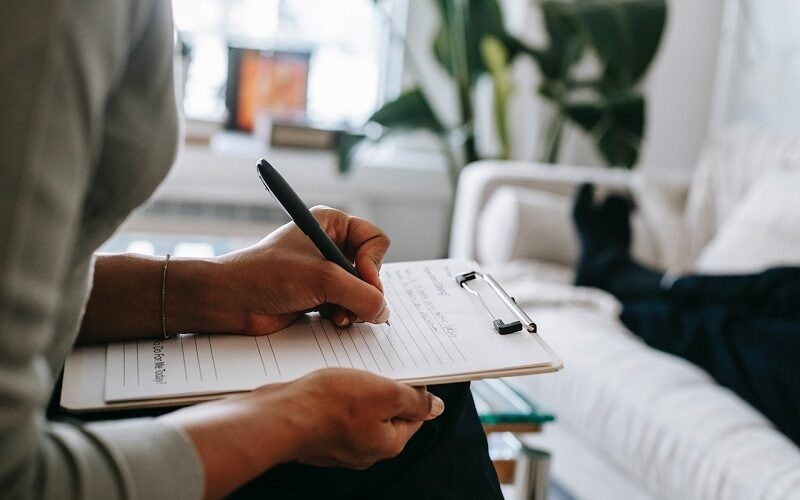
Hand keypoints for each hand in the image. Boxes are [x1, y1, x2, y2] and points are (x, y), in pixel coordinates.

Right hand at [162, 368, 444, 497]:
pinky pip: (335, 412)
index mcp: (388, 444)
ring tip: (348, 372)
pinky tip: (327, 383)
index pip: (414, 415)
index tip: (406, 370)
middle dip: (383, 388)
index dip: (413, 389)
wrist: (278, 416)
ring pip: (360, 411)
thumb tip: (435, 408)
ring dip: (358, 390)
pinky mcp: (318, 435)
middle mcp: (365, 450)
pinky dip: (335, 396)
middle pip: (387, 413)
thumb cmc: (329, 405)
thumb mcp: (384, 393)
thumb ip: (414, 401)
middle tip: (374, 367)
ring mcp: (339, 445)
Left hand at [203, 206, 390, 333]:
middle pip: (372, 269)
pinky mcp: (318, 295)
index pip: (376, 240)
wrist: (230, 300)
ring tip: (340, 317)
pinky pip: (348, 305)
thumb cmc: (267, 275)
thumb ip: (362, 295)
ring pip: (361, 291)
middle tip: (353, 305)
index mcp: (332, 224)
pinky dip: (345, 315)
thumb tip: (384, 312)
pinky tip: (332, 320)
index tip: (363, 280)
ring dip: (355, 307)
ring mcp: (325, 271)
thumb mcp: (323, 279)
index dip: (374, 263)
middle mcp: (331, 244)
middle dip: (364, 290)